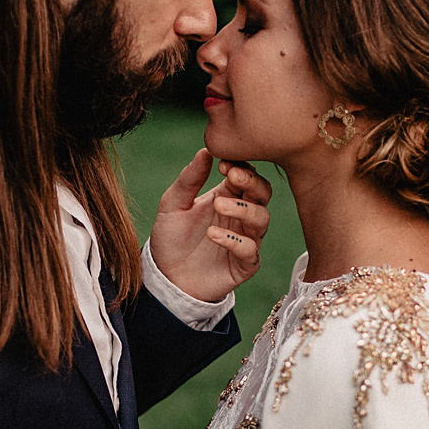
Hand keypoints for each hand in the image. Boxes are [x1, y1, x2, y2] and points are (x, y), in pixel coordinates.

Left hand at [146, 148, 273, 302]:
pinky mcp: (244, 264)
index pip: (246, 175)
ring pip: (262, 219)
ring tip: (218, 206)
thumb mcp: (173, 205)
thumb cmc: (171, 238)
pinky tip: (214, 235)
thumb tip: (205, 150)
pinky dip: (235, 240)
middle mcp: (240, 217)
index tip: (223, 163)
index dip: (241, 167)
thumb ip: (189, 179)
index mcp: (227, 196)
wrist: (165, 277)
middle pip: (263, 193)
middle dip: (252, 182)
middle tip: (232, 176)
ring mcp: (245, 240)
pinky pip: (251, 250)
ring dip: (243, 209)